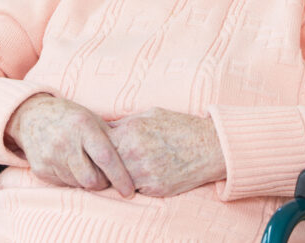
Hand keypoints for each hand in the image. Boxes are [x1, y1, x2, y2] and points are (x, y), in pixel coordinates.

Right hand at [7, 95, 134, 196]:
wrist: (32, 115)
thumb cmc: (70, 117)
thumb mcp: (91, 118)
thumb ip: (110, 138)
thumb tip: (134, 159)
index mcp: (83, 126)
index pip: (106, 158)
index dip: (120, 177)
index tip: (129, 191)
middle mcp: (65, 142)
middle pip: (91, 179)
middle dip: (103, 183)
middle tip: (105, 177)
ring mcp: (50, 156)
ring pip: (78, 184)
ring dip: (86, 181)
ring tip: (85, 165)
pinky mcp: (40, 169)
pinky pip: (63, 184)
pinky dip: (71, 179)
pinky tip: (69, 164)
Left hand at [107, 108, 225, 196]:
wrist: (209, 146)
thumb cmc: (179, 127)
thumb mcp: (150, 115)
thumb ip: (124, 123)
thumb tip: (103, 127)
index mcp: (131, 131)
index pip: (98, 143)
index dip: (96, 146)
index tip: (97, 148)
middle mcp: (134, 152)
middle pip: (104, 164)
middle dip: (103, 164)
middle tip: (104, 163)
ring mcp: (144, 172)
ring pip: (116, 180)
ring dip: (116, 177)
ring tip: (121, 170)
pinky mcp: (155, 188)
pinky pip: (134, 189)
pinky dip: (133, 185)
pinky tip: (138, 177)